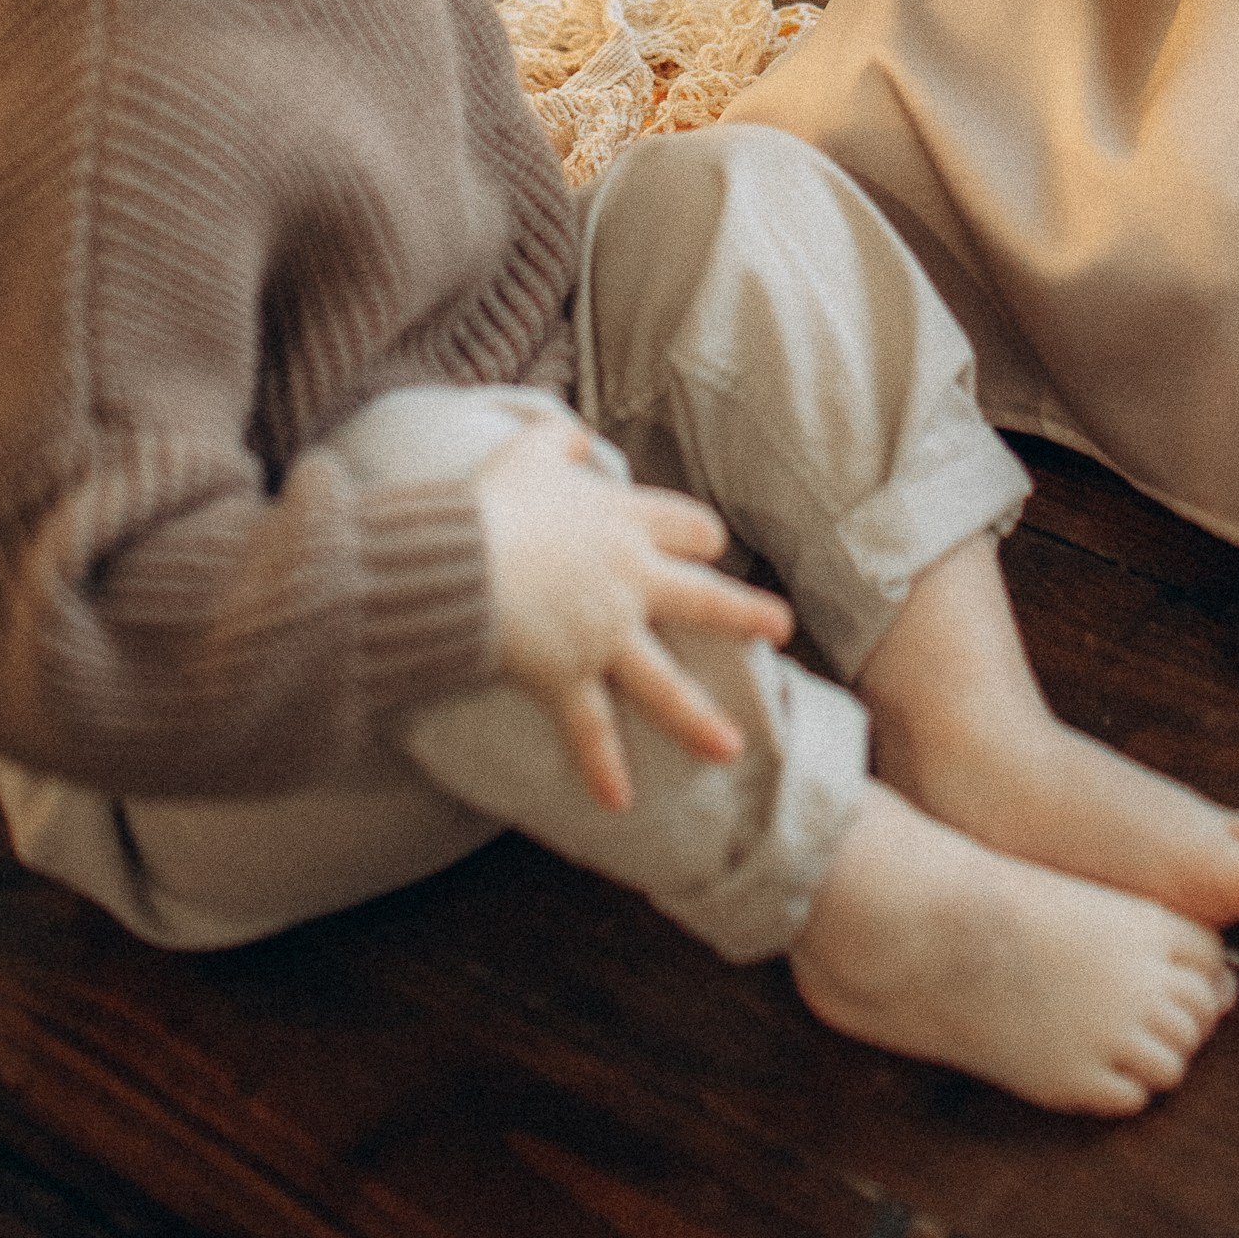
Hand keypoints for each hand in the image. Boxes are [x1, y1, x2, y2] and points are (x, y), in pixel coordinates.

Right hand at [472, 411, 793, 808]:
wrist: (457, 560)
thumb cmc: (492, 501)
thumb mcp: (529, 451)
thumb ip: (559, 440)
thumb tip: (575, 436)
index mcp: (625, 524)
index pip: (688, 528)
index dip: (700, 536)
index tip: (710, 546)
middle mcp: (629, 582)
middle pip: (705, 599)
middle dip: (747, 615)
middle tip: (781, 628)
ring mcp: (604, 635)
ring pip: (666, 683)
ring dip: (698, 719)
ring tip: (732, 747)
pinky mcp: (569, 677)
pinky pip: (591, 731)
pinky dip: (601, 768)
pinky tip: (619, 802)